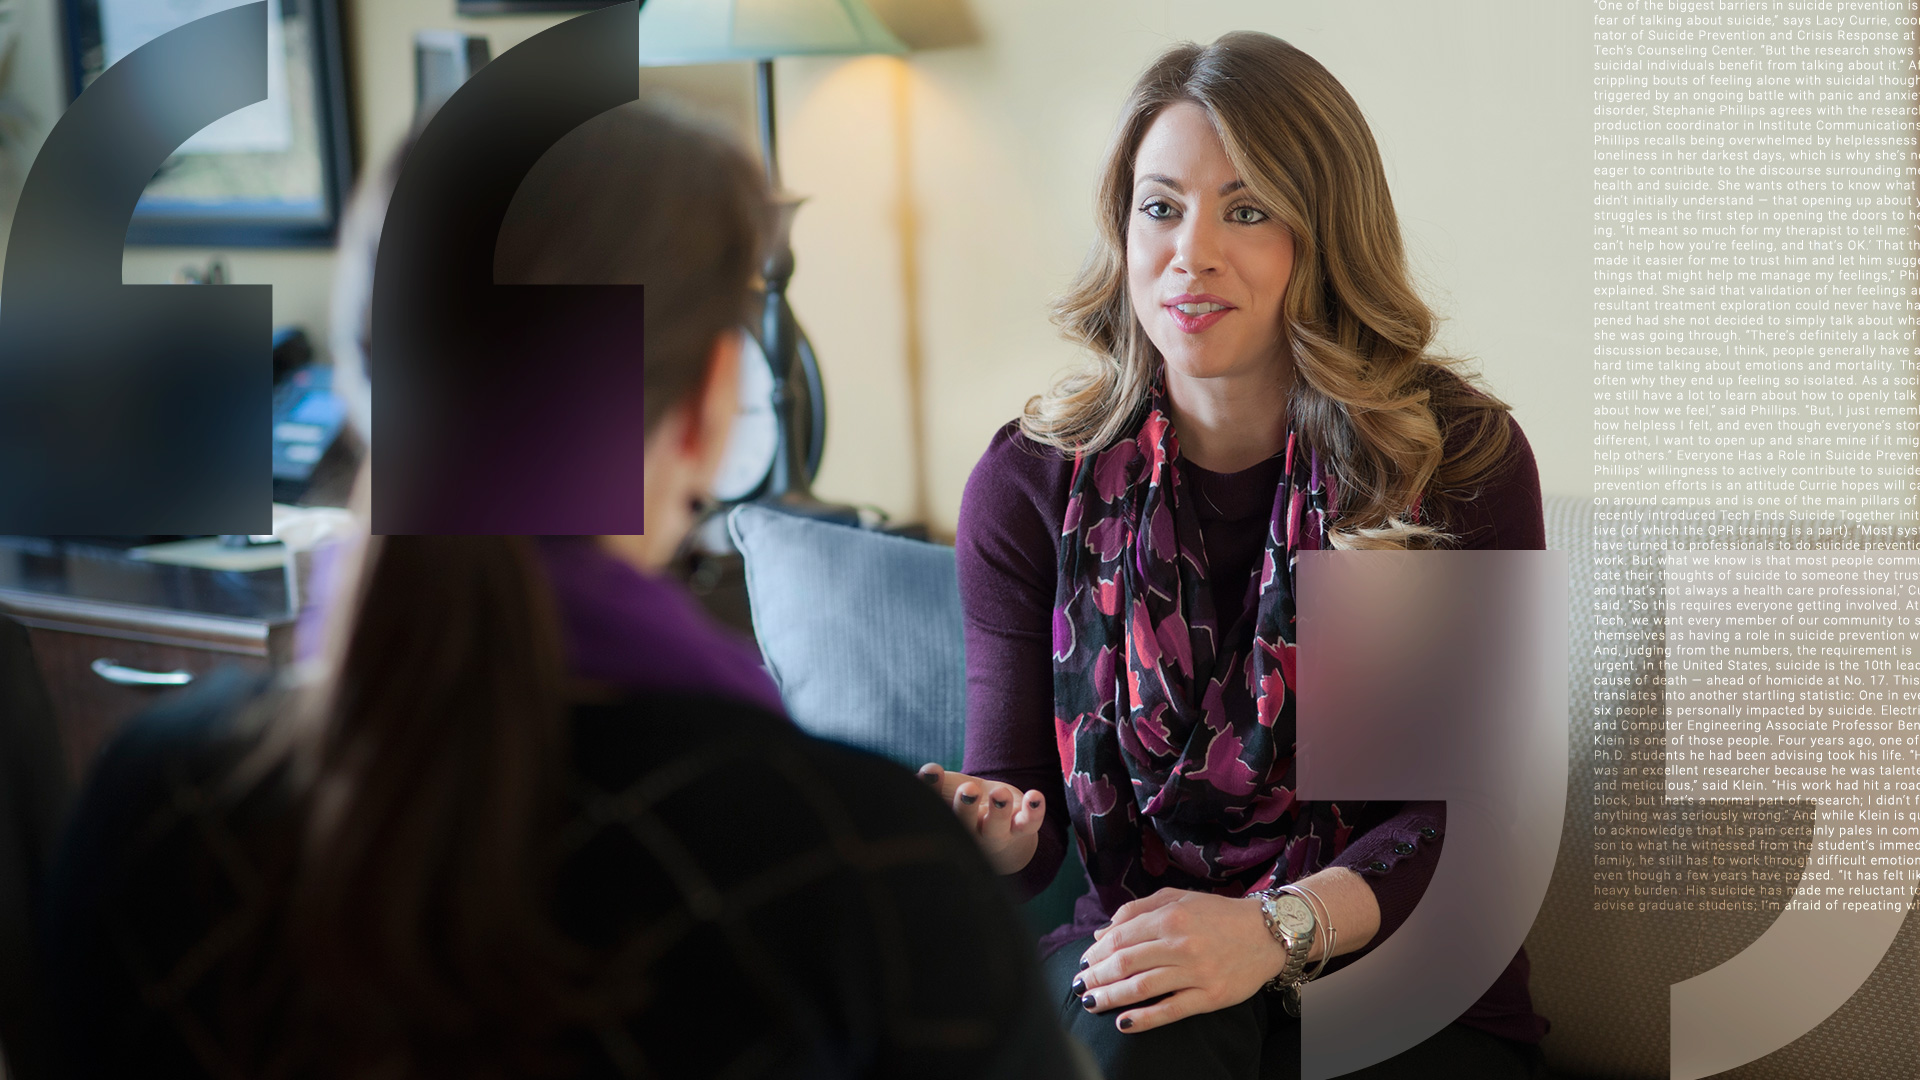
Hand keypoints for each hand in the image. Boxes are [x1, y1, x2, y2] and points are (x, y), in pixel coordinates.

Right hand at [916, 764, 1044, 874]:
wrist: (998, 826)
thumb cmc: (964, 806)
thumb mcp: (948, 793)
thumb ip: (935, 783)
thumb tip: (928, 770)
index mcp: (949, 825)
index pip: (937, 810)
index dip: (933, 789)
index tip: (932, 771)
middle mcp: (971, 834)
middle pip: (967, 825)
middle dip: (967, 807)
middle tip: (968, 790)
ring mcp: (998, 833)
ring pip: (998, 827)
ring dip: (1000, 811)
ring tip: (1000, 793)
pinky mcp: (1022, 828)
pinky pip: (1030, 824)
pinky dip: (1034, 811)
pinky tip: (1034, 796)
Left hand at [1073, 888, 1288, 1033]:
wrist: (1268, 934)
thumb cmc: (1218, 915)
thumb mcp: (1178, 899)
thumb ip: (1138, 910)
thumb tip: (1103, 932)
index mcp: (1171, 917)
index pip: (1120, 937)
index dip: (1096, 953)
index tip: (1083, 963)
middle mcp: (1181, 944)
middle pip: (1126, 963)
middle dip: (1097, 976)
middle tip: (1080, 986)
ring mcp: (1196, 972)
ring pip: (1142, 987)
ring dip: (1111, 997)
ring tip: (1091, 1003)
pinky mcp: (1210, 997)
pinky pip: (1171, 1010)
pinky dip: (1144, 1018)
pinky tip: (1123, 1022)